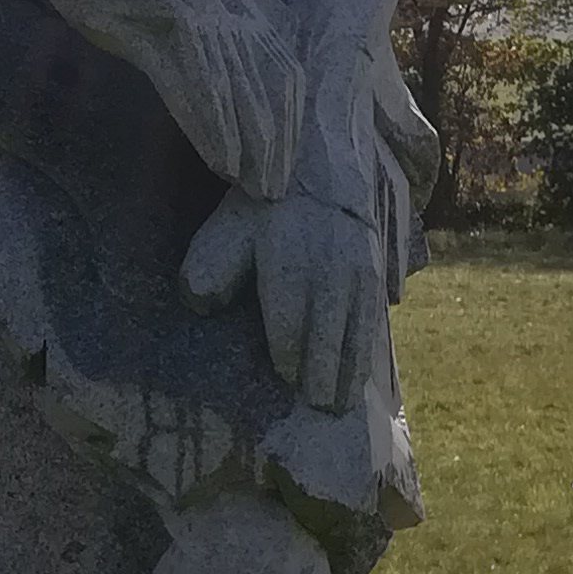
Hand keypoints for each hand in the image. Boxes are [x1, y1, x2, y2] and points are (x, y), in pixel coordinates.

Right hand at [33, 0, 303, 199]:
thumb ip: (229, 25)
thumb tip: (257, 75)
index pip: (287, 69)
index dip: (291, 123)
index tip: (289, 164)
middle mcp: (230, 4)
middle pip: (271, 86)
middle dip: (277, 146)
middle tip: (273, 191)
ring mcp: (197, 14)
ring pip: (239, 92)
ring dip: (249, 145)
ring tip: (251, 186)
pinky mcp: (160, 26)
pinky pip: (196, 86)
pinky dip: (212, 128)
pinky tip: (218, 161)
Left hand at [180, 176, 384, 411]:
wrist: (316, 165)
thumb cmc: (261, 207)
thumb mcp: (226, 229)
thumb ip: (210, 267)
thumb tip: (197, 302)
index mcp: (288, 267)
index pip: (290, 329)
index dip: (289, 360)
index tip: (287, 379)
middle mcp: (328, 274)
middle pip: (327, 340)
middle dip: (323, 379)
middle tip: (320, 408)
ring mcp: (357, 274)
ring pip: (356, 335)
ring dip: (349, 372)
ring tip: (341, 404)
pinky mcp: (375, 271)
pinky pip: (373, 319)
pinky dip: (367, 349)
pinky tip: (360, 372)